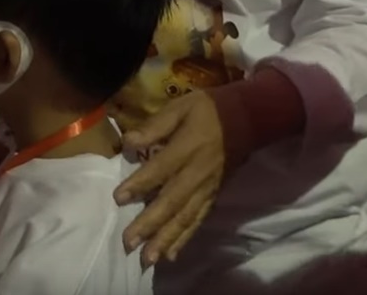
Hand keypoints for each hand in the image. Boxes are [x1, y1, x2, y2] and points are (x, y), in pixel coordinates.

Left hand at [114, 91, 225, 267]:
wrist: (248, 119)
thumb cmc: (208, 110)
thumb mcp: (181, 106)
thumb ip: (155, 125)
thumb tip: (128, 141)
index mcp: (187, 148)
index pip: (160, 170)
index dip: (140, 184)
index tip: (118, 198)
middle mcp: (197, 174)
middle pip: (172, 202)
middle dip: (150, 225)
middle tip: (128, 243)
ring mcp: (207, 189)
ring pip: (185, 218)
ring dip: (166, 239)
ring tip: (148, 259)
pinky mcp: (214, 196)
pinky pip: (198, 220)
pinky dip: (184, 238)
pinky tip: (171, 254)